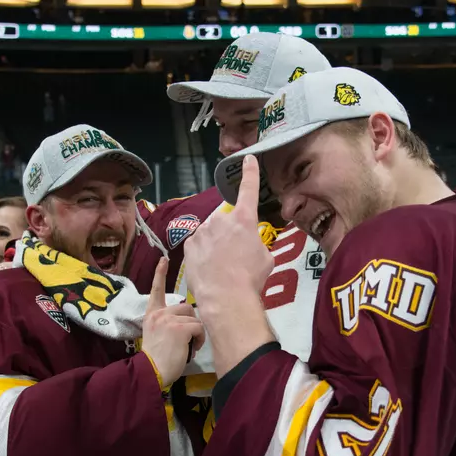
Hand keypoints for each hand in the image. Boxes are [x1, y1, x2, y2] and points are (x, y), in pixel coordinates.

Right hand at [142, 258, 205, 386]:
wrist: (152, 371)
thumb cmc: (157, 359)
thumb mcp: (158, 334)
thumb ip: (168, 323)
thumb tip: (189, 321)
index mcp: (151, 314)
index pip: (156, 290)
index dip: (160, 274)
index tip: (164, 259)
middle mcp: (159, 313)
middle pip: (187, 307)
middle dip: (192, 322)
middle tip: (187, 339)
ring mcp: (169, 319)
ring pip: (195, 319)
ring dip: (196, 333)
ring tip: (188, 346)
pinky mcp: (180, 327)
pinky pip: (199, 328)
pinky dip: (199, 340)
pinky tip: (191, 349)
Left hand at [184, 155, 273, 306]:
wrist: (225, 296)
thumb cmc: (251, 278)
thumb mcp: (266, 257)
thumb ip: (256, 242)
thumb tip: (250, 244)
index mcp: (245, 219)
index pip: (249, 188)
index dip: (249, 172)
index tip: (247, 158)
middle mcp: (222, 219)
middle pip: (227, 218)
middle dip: (230, 230)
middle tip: (236, 253)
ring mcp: (203, 230)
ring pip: (211, 231)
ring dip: (216, 242)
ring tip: (222, 265)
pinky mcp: (189, 243)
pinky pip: (199, 243)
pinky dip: (203, 252)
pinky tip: (209, 267)